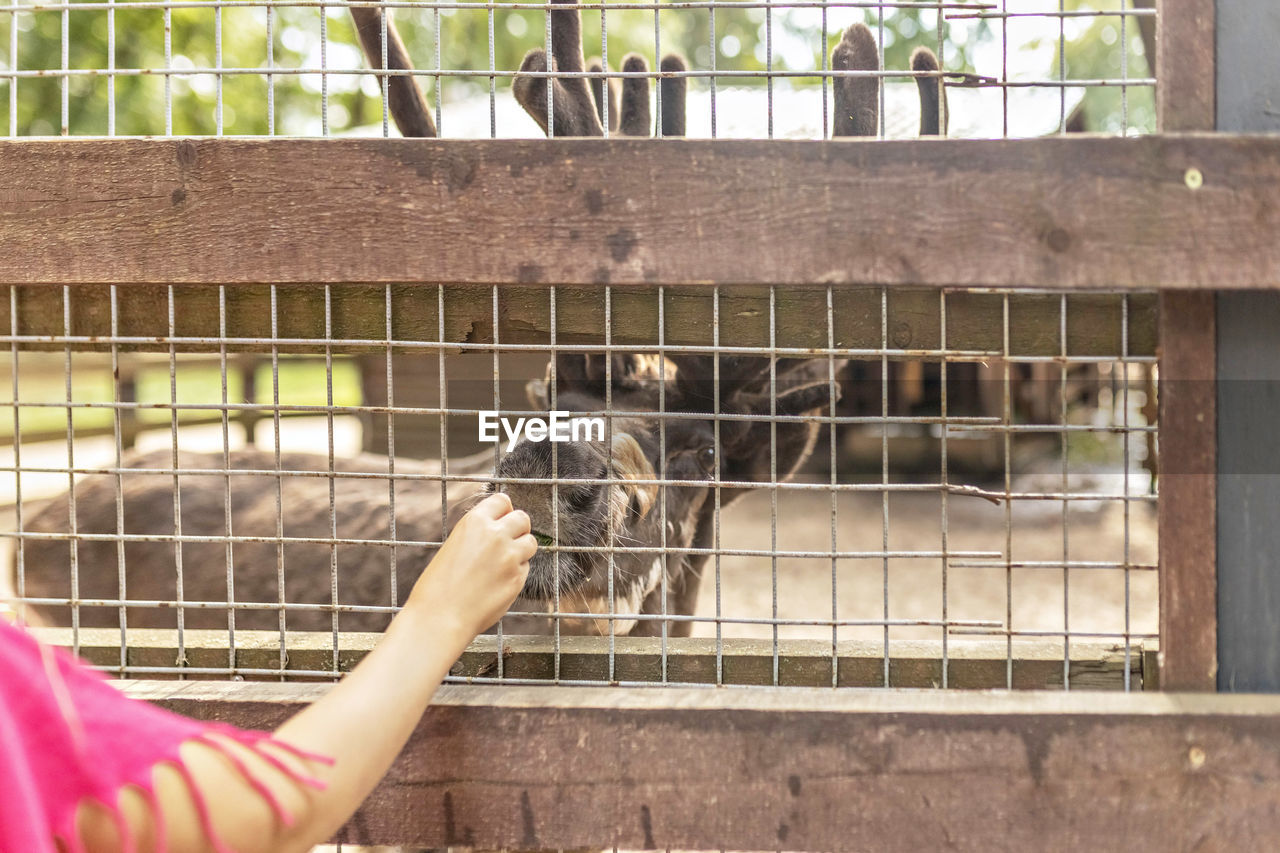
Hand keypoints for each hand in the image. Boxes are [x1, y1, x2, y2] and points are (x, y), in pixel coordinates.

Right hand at [405, 492, 535, 641]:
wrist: (440, 617)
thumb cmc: (439, 585)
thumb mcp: (455, 546)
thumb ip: (480, 535)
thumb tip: (501, 528)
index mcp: (475, 522)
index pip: (503, 500)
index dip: (504, 511)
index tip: (501, 520)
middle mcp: (496, 535)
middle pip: (523, 518)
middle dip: (517, 528)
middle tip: (506, 542)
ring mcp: (510, 557)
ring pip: (530, 543)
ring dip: (521, 550)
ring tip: (501, 564)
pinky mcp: (518, 579)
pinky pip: (526, 567)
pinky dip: (516, 573)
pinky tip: (497, 583)